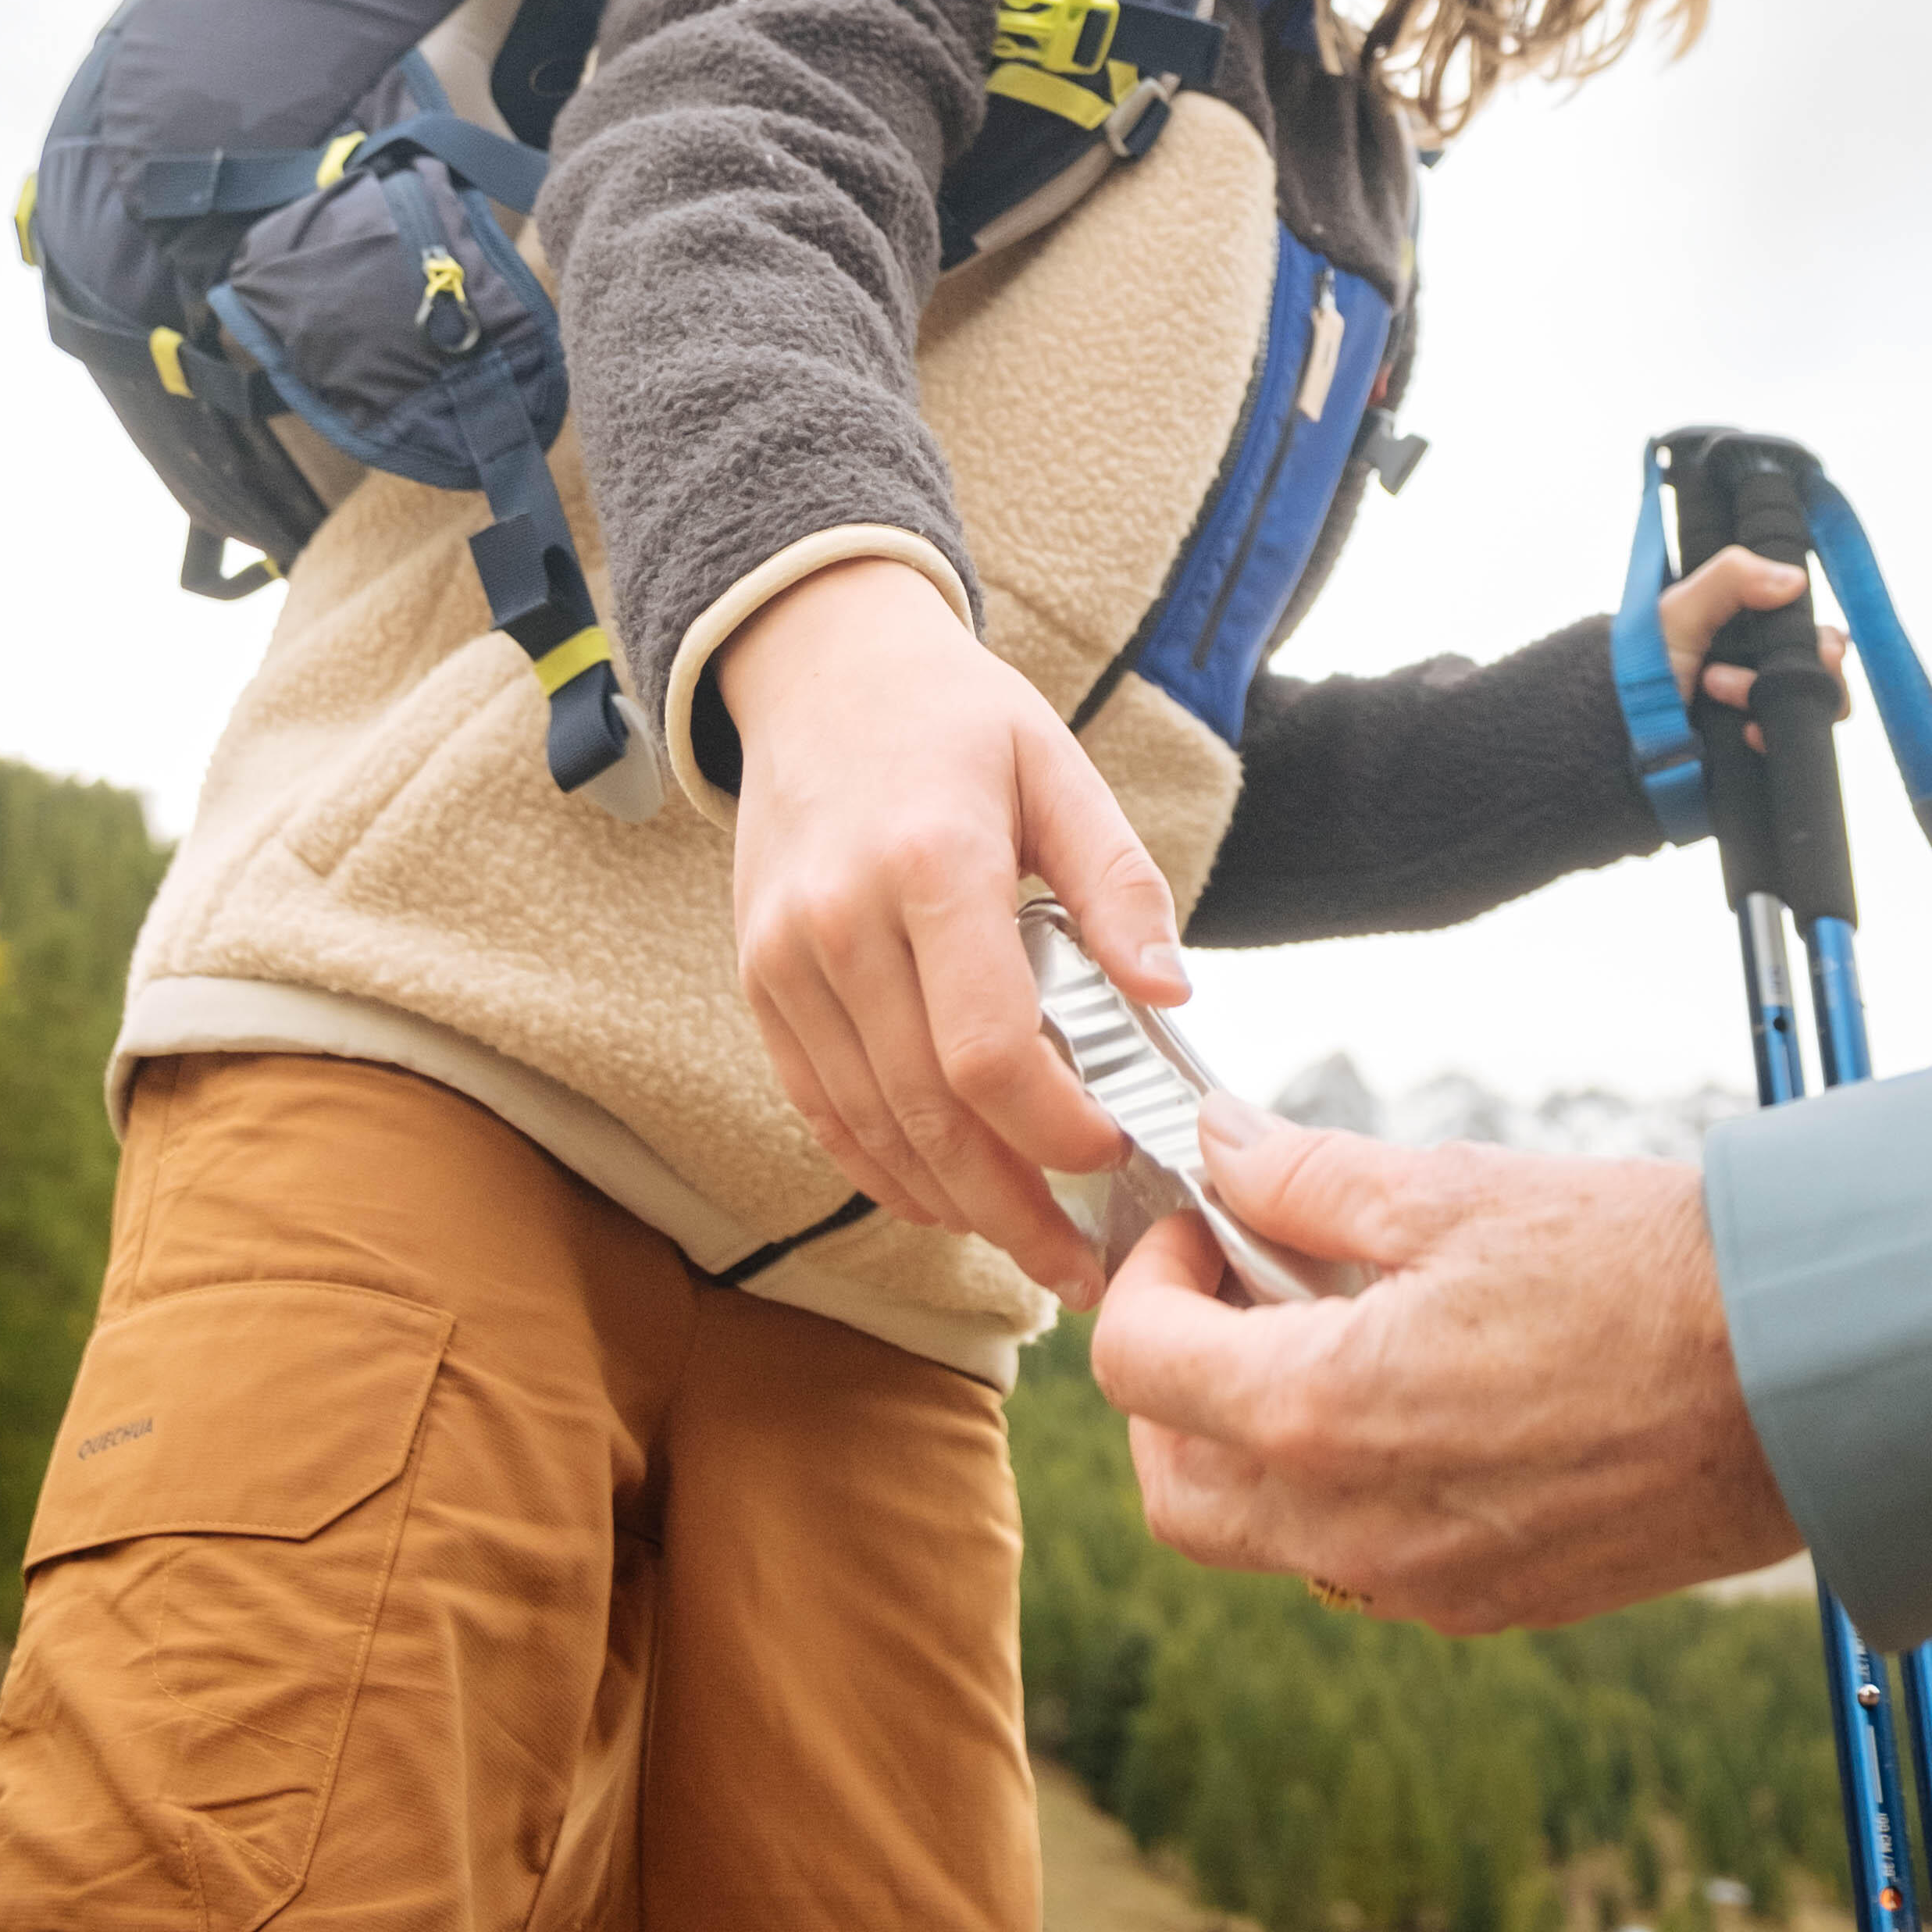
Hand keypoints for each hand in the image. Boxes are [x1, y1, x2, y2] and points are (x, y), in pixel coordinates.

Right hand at [723, 558, 1185, 1298]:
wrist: (819, 667)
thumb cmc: (954, 717)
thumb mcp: (1057, 767)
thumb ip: (1119, 883)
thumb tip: (1172, 995)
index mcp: (930, 862)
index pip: (986, 1049)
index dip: (1052, 1128)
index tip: (1113, 1151)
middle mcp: (841, 920)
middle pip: (926, 1112)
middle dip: (1011, 1207)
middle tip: (1081, 1264)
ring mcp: (786, 957)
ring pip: (867, 1127)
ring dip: (949, 1204)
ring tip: (1026, 1244)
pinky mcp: (759, 979)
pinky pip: (817, 1105)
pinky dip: (878, 1167)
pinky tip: (941, 1197)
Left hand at [1092, 1103, 1800, 1631]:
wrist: (1793, 1380)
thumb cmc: (1636, 1272)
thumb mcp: (1450, 1188)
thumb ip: (1306, 1177)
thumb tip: (1221, 1149)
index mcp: (1326, 1412)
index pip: (1139, 1371)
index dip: (1145, 1278)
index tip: (1197, 1228)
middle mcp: (1355, 1525)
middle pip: (1174, 1487)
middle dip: (1169, 1384)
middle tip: (1230, 1289)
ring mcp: (1423, 1581)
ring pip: (1260, 1538)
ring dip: (1249, 1442)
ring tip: (1325, 1332)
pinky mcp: (1490, 1604)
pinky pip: (1358, 1562)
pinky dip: (1338, 1489)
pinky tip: (1407, 1396)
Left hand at [1657, 545, 1850, 736]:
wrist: (1613, 734)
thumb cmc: (1643, 663)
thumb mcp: (1680, 610)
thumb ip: (1731, 578)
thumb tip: (1797, 580)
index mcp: (1751, 632)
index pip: (1811, 632)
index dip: (1821, 637)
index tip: (1819, 643)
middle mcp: (1764, 670)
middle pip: (1822, 671)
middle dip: (1805, 666)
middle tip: (1772, 668)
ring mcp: (1764, 713)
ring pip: (1812, 708)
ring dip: (1776, 695)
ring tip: (1720, 688)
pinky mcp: (1758, 752)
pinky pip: (1792, 747)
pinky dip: (1773, 736)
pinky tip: (1744, 733)